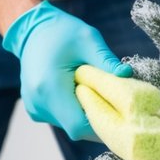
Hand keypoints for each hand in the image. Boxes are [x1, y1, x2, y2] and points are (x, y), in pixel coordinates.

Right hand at [2, 1, 131, 141]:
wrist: (32, 31)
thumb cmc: (63, 32)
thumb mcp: (88, 39)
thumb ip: (106, 61)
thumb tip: (127, 75)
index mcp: (49, 88)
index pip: (78, 125)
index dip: (101, 124)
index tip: (117, 111)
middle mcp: (38, 103)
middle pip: (76, 128)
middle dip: (97, 118)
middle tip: (114, 102)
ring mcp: (35, 108)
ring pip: (69, 124)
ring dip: (85, 113)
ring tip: (95, 92)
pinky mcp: (35, 109)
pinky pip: (61, 118)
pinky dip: (74, 110)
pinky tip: (80, 92)